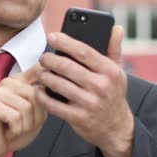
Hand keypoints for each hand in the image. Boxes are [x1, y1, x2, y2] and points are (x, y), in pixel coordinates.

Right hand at [0, 64, 47, 156]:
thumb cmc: (16, 130)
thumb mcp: (36, 113)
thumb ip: (43, 98)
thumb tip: (52, 86)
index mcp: (21, 81)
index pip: (39, 68)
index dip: (49, 77)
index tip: (51, 87)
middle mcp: (9, 82)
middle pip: (36, 95)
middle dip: (35, 117)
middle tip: (23, 124)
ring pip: (26, 107)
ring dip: (24, 125)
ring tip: (15, 128)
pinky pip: (15, 117)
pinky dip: (16, 130)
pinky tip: (8, 130)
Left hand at [35, 26, 133, 156]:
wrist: (116, 128)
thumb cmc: (113, 94)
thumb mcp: (117, 72)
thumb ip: (113, 49)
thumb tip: (116, 28)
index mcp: (110, 71)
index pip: (84, 51)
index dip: (65, 42)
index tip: (51, 36)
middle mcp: (101, 86)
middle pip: (67, 67)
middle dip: (49, 60)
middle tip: (43, 58)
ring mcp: (89, 103)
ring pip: (57, 84)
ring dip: (44, 76)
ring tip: (41, 73)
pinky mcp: (78, 118)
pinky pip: (53, 104)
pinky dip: (42, 95)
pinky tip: (39, 89)